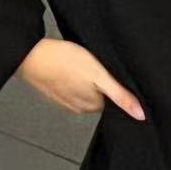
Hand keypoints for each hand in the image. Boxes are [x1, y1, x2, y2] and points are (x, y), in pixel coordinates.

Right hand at [18, 37, 145, 120]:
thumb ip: (120, 96)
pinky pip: (67, 85)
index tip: (108, 74)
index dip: (112, 85)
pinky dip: (69, 77)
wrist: (30, 54)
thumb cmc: (63, 61)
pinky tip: (67, 66)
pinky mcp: (52, 90)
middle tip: (93, 67)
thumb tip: (140, 115)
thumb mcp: (100, 75)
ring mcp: (63, 99)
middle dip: (98, 83)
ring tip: (79, 65)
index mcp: (91, 106)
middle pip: (98, 96)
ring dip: (83, 80)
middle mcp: (77, 107)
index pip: (111, 100)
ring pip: (82, 90)